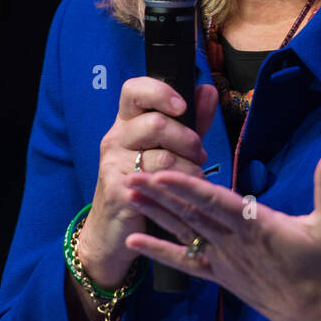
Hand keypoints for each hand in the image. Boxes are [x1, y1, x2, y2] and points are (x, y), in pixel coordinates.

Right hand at [80, 77, 218, 287]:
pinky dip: (180, 189)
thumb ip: (191, 121)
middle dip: (188, 140)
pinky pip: (158, 184)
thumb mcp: (169, 148)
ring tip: (194, 178)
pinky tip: (185, 195)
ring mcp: (113, 164)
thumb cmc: (147, 184)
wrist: (112, 231)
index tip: (181, 106)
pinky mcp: (117, 191)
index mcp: (127, 122)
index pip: (134, 90)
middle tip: (198, 155)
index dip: (159, 92)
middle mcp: (116, 139)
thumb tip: (208, 90)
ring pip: (164, 157)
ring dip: (190, 169)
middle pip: (156, 124)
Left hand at [123, 147, 320, 320]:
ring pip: (183, 232)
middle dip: (159, 194)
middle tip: (129, 173)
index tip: (163, 172)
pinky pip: (185, 262)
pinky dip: (159, 252)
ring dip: (155, 213)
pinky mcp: (220, 275)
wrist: (320, 316)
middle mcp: (233, 244)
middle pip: (190, 214)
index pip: (216, 202)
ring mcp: (224, 261)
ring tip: (128, 194)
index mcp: (257, 226)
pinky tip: (135, 241)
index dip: (189, 187)